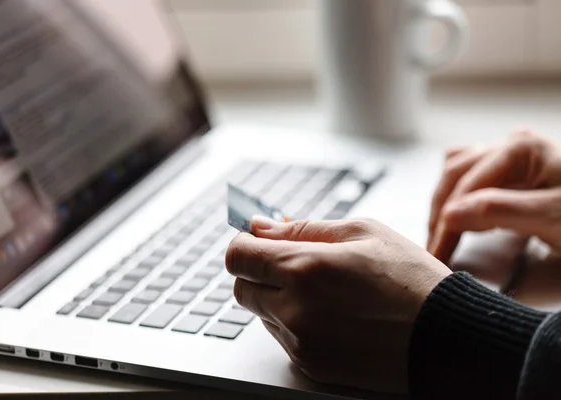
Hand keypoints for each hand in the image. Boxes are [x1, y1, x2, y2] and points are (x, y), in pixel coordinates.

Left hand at [226, 217, 450, 393]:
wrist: (448, 336)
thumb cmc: (411, 279)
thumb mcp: (362, 232)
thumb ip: (302, 228)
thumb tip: (260, 227)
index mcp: (304, 269)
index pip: (237, 257)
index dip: (246, 244)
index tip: (259, 241)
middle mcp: (295, 310)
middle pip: (242, 287)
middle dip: (259, 271)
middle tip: (295, 263)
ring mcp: (302, 343)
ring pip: (263, 313)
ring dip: (279, 297)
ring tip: (325, 290)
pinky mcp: (312, 365)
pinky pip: (284, 338)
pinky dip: (295, 322)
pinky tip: (332, 314)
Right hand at [428, 130, 560, 263]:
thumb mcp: (553, 218)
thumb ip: (500, 212)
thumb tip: (451, 214)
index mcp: (522, 148)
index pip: (467, 184)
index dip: (448, 220)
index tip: (437, 252)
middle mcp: (513, 146)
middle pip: (456, 174)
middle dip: (442, 212)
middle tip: (435, 249)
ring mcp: (512, 158)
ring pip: (459, 172)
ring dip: (446, 203)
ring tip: (442, 234)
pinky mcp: (514, 174)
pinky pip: (473, 176)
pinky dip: (460, 194)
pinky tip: (459, 214)